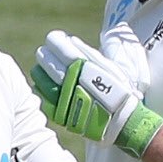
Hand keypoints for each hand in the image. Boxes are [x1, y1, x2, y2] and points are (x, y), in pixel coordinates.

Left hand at [30, 30, 162, 157]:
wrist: (122, 121)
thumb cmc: (119, 91)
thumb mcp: (111, 66)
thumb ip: (90, 53)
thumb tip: (71, 40)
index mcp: (83, 63)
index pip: (57, 43)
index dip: (54, 41)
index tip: (55, 40)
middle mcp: (71, 78)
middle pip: (45, 59)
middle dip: (46, 55)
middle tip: (47, 55)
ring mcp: (63, 96)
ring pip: (40, 77)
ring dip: (40, 71)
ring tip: (44, 70)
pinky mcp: (60, 113)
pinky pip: (42, 97)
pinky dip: (41, 89)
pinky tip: (44, 86)